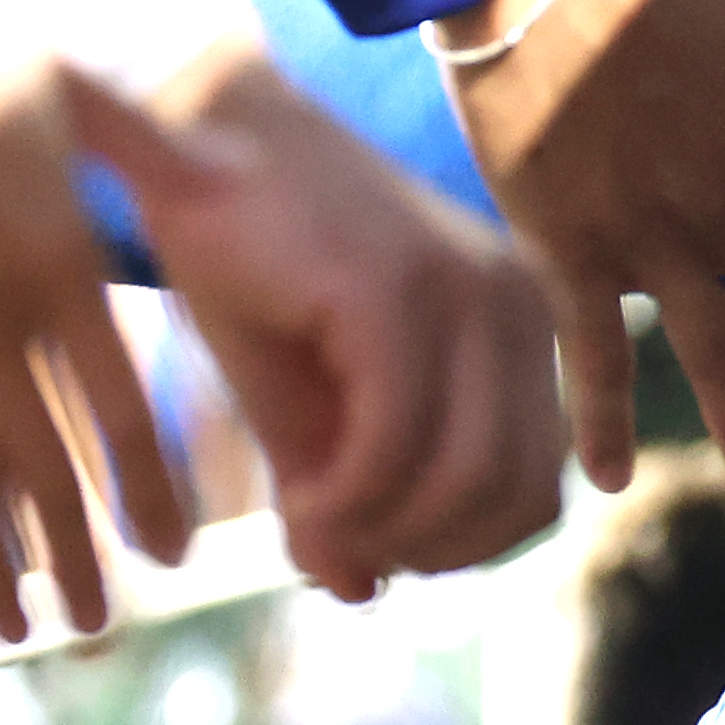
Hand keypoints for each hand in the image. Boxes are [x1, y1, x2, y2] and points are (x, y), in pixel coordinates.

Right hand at [0, 31, 188, 645]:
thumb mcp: (41, 89)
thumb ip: (98, 144)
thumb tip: (159, 149)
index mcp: (59, 272)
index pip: (126, 412)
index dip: (150, 491)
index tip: (173, 553)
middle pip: (52, 474)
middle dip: (79, 560)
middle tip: (101, 627)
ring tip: (19, 631)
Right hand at [66, 48, 562, 598]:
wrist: (189, 133)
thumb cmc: (250, 264)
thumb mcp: (306, 404)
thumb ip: (348, 493)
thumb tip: (360, 590)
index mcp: (519, 328)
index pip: (535, 490)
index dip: (457, 550)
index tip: (372, 548)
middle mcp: (514, 306)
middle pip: (516, 498)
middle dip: (426, 553)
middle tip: (338, 545)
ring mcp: (464, 292)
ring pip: (466, 481)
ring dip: (385, 532)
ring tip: (312, 522)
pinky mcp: (396, 290)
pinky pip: (396, 444)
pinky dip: (348, 499)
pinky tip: (299, 500)